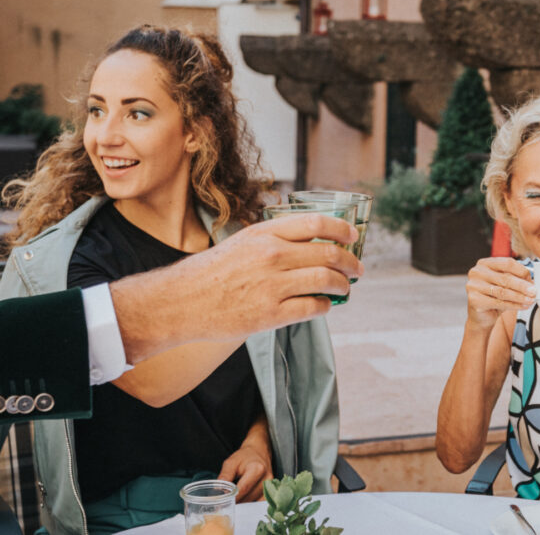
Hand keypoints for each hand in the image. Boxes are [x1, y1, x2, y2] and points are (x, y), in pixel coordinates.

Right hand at [113, 214, 362, 358]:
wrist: (182, 301)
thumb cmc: (212, 272)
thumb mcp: (242, 242)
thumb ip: (274, 239)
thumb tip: (312, 241)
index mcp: (265, 233)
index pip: (317, 224)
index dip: (342, 229)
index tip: (353, 236)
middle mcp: (272, 255)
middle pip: (329, 253)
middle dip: (351, 262)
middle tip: (357, 268)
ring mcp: (272, 286)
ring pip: (326, 280)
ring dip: (343, 285)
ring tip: (345, 288)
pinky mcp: (270, 315)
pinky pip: (313, 308)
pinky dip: (325, 306)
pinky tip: (324, 305)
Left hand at [218, 443, 271, 502]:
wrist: (259, 452)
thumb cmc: (244, 457)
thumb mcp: (231, 462)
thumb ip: (225, 476)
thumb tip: (218, 492)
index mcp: (256, 469)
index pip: (243, 489)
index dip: (232, 498)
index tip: (223, 504)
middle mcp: (266, 478)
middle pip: (249, 498)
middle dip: (236, 504)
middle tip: (225, 506)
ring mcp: (270, 486)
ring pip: (254, 503)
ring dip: (243, 505)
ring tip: (233, 504)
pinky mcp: (271, 491)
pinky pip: (259, 503)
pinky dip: (250, 505)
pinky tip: (243, 504)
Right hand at [465, 257, 534, 327]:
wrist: (481, 316)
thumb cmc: (494, 297)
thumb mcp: (505, 286)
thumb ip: (516, 280)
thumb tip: (533, 283)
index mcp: (485, 263)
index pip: (507, 263)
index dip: (522, 271)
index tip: (532, 280)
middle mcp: (477, 272)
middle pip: (505, 278)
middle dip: (522, 286)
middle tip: (534, 291)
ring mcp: (473, 286)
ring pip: (502, 291)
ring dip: (519, 296)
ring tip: (530, 300)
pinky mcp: (474, 299)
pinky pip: (498, 303)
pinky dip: (513, 305)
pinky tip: (522, 306)